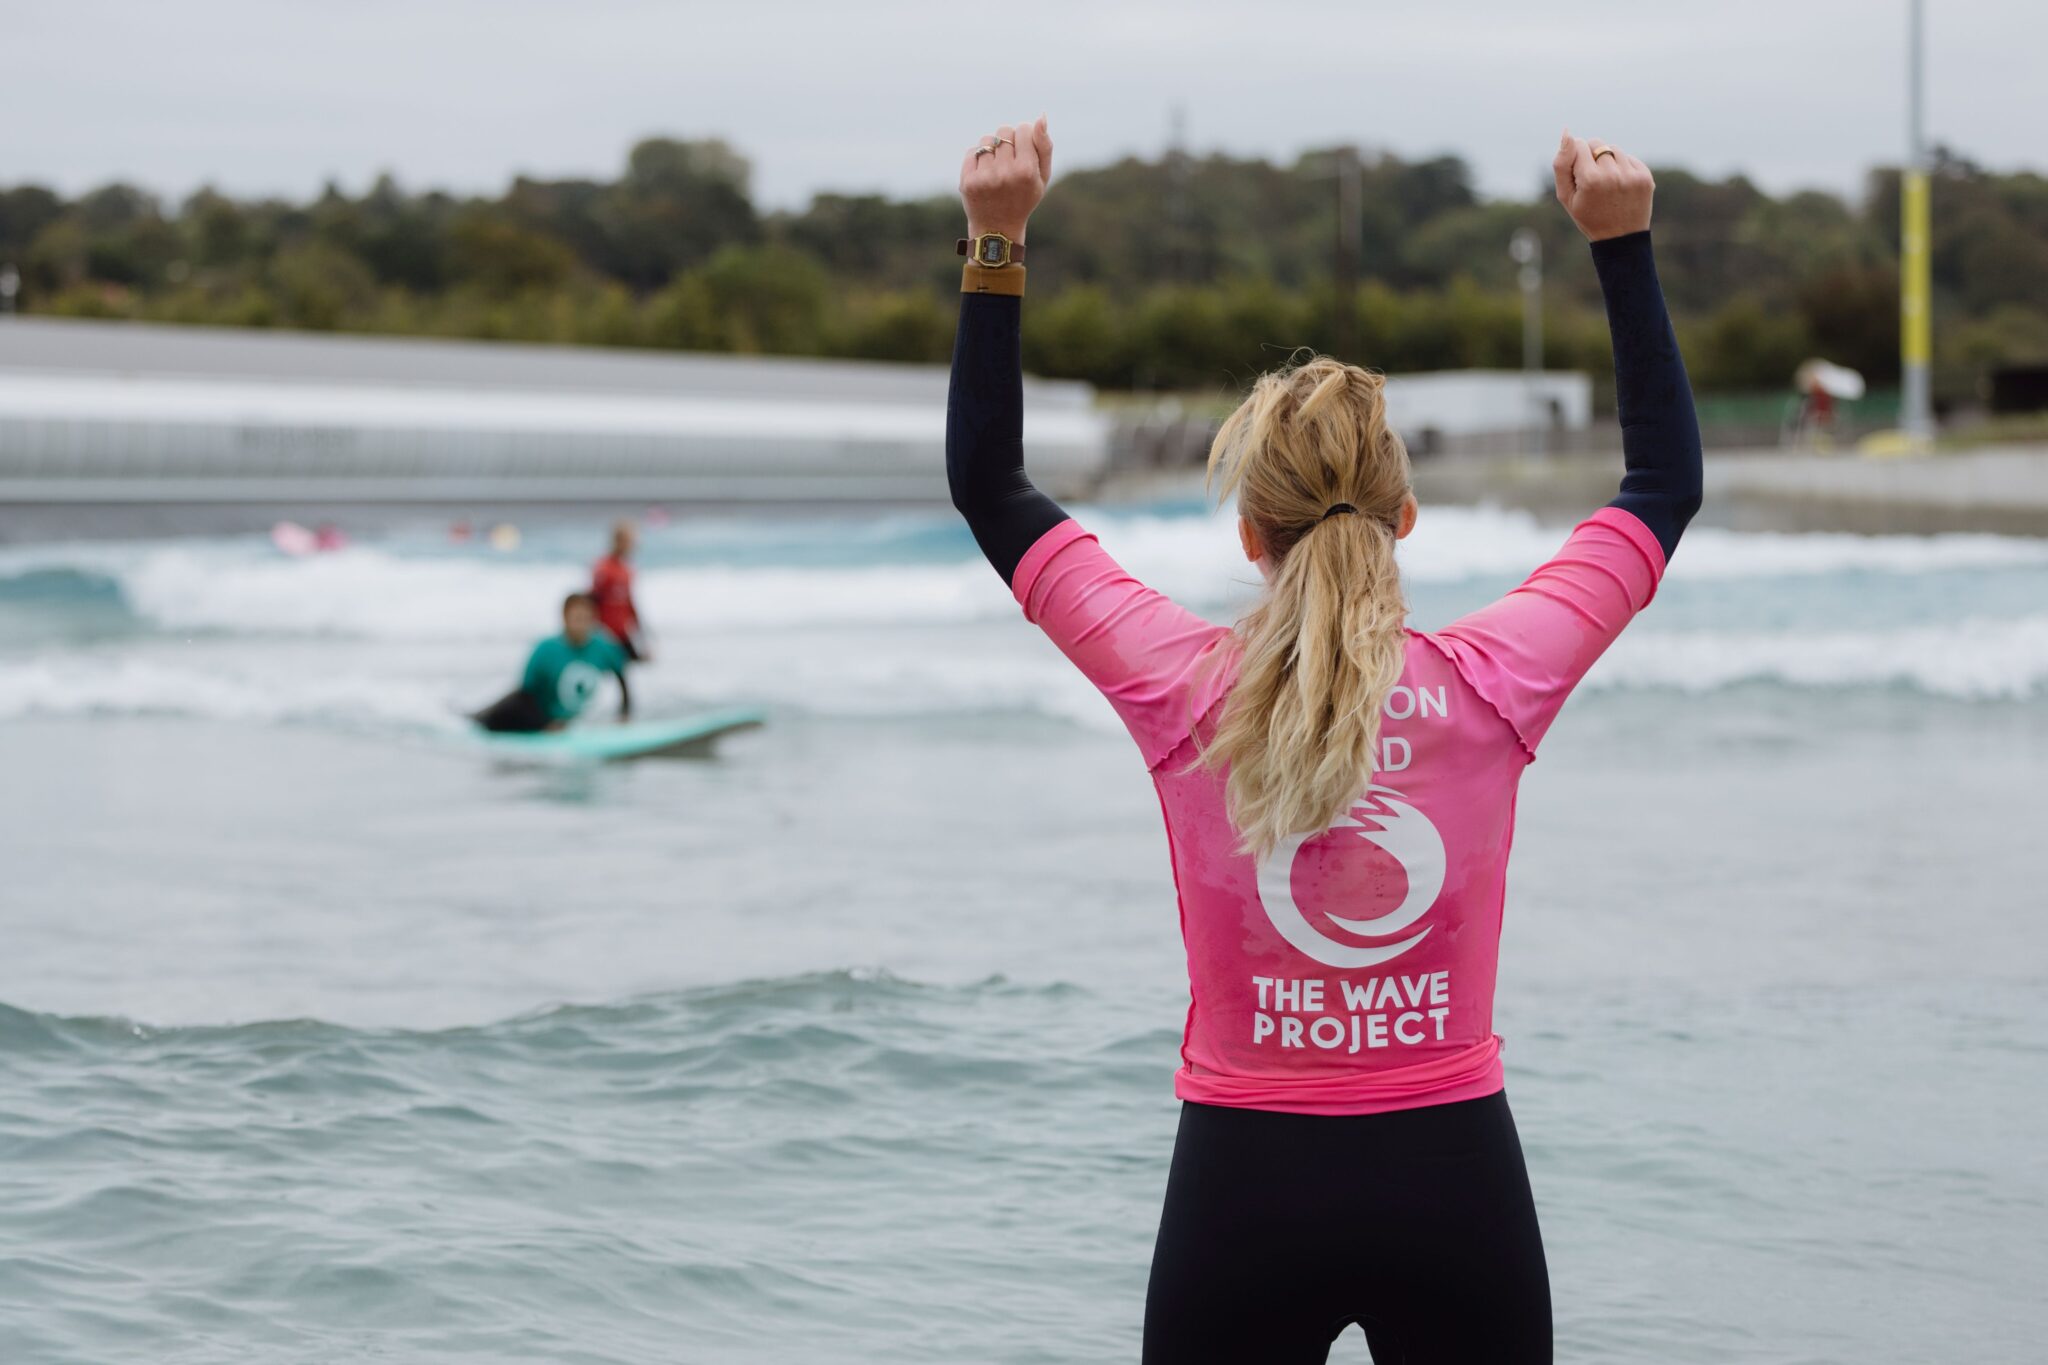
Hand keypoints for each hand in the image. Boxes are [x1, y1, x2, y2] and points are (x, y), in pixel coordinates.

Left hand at [959, 115, 1052, 243]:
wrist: (997, 229)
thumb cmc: (1024, 198)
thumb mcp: (1042, 176)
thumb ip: (1045, 146)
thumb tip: (1041, 117)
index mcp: (1027, 170)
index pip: (1023, 128)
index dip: (1024, 137)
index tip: (1023, 152)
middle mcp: (1005, 173)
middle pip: (1004, 130)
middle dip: (1007, 141)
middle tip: (1009, 161)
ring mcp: (985, 177)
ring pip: (986, 140)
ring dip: (991, 149)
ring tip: (996, 169)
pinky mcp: (968, 181)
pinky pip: (972, 152)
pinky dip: (977, 159)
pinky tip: (984, 175)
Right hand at [1552, 130, 1653, 240]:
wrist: (1620, 239)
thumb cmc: (1588, 216)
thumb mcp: (1566, 195)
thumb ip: (1561, 164)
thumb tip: (1567, 132)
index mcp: (1590, 180)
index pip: (1578, 144)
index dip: (1575, 159)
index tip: (1578, 175)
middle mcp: (1612, 174)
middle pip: (1596, 143)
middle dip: (1591, 156)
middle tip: (1592, 179)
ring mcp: (1631, 174)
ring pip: (1613, 148)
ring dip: (1607, 160)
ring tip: (1606, 183)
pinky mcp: (1645, 175)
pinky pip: (1628, 157)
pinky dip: (1622, 167)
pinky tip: (1619, 186)